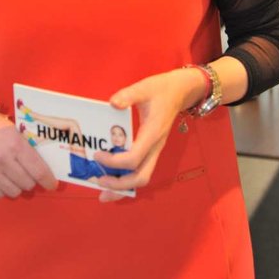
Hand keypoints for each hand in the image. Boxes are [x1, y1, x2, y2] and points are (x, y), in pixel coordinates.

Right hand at [0, 112, 57, 198]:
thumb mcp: (15, 130)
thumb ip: (27, 147)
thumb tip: (43, 165)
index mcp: (15, 144)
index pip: (38, 170)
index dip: (48, 180)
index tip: (52, 184)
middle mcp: (2, 159)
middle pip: (27, 183)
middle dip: (32, 180)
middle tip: (30, 174)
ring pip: (14, 192)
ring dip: (18, 186)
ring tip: (16, 176)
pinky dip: (3, 189)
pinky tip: (3, 179)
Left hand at [93, 69, 204, 202]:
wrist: (180, 91)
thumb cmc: (162, 89)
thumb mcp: (144, 87)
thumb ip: (128, 95)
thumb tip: (112, 103)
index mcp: (152, 133)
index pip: (134, 158)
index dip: (114, 162)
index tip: (98, 154)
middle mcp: (155, 147)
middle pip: (141, 177)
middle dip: (120, 185)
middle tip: (99, 183)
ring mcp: (155, 150)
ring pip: (142, 177)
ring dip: (123, 187)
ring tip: (104, 191)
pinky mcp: (152, 149)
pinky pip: (141, 170)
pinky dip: (127, 179)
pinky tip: (113, 178)